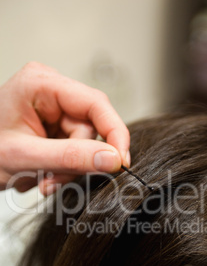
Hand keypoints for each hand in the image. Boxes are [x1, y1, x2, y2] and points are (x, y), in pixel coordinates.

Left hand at [0, 62, 129, 194]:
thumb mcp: (26, 157)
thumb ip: (70, 157)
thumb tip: (112, 158)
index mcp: (41, 84)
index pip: (95, 104)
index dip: (114, 133)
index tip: (121, 162)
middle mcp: (52, 91)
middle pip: (90, 129)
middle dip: (76, 161)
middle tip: (52, 181)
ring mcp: (54, 108)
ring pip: (84, 143)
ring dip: (67, 169)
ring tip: (41, 180)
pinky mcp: (55, 124)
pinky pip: (74, 148)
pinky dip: (62, 168)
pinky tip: (42, 173)